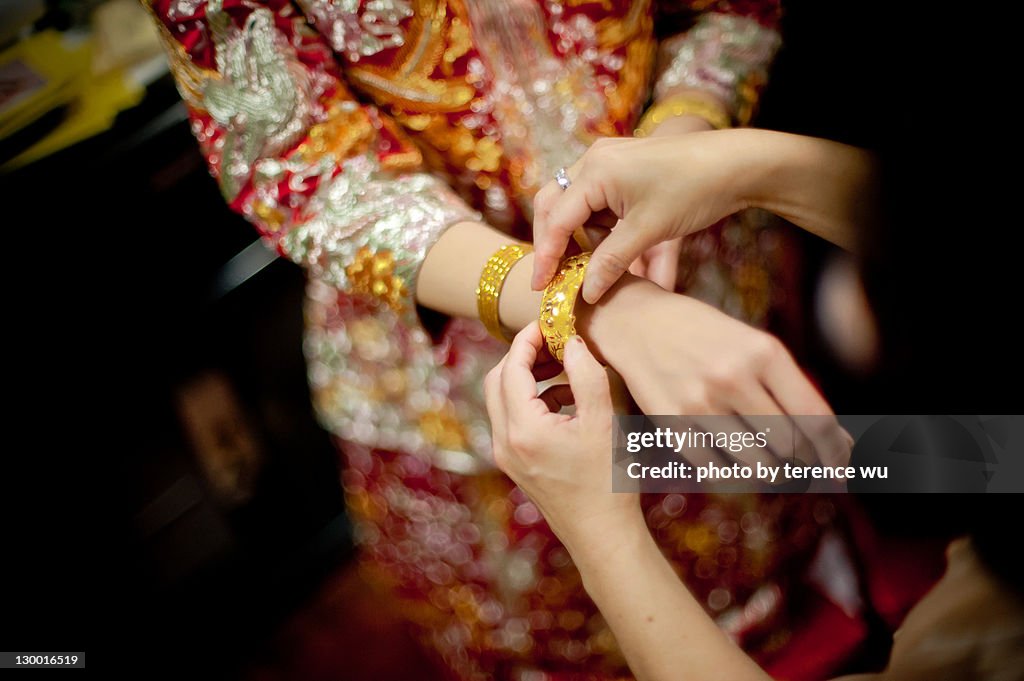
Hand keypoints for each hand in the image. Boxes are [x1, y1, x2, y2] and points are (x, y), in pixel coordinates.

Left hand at [485, 323, 641, 550]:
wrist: (602, 535)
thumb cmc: (607, 482)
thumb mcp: (603, 421)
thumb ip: (586, 375)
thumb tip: (570, 342)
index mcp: (522, 429)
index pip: (511, 368)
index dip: (526, 339)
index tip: (547, 323)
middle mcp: (504, 441)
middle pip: (497, 380)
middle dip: (523, 356)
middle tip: (554, 342)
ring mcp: (506, 455)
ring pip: (503, 399)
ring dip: (528, 377)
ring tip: (565, 368)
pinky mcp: (515, 463)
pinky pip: (513, 418)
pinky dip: (533, 400)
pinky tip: (567, 400)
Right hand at [532, 132, 750, 302]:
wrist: (735, 163)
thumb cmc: (693, 190)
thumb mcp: (648, 231)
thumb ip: (610, 263)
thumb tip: (584, 294)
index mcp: (596, 171)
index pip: (556, 220)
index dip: (547, 257)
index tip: (540, 286)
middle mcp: (594, 159)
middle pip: (553, 205)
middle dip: (551, 243)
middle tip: (551, 277)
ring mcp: (606, 160)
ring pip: (573, 204)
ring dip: (576, 235)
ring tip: (587, 266)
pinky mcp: (621, 166)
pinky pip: (594, 199)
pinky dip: (595, 225)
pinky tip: (608, 246)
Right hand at [580, 276, 851, 467]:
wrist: (634, 322)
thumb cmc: (702, 334)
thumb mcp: (750, 344)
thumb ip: (788, 387)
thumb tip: (836, 441)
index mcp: (763, 351)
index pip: (815, 417)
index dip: (835, 451)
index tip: (842, 469)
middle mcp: (733, 377)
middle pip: (790, 446)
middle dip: (805, 463)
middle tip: (807, 469)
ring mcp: (700, 403)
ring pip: (757, 464)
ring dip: (770, 471)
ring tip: (769, 464)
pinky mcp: (671, 424)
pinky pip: (716, 470)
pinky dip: (732, 473)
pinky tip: (733, 462)